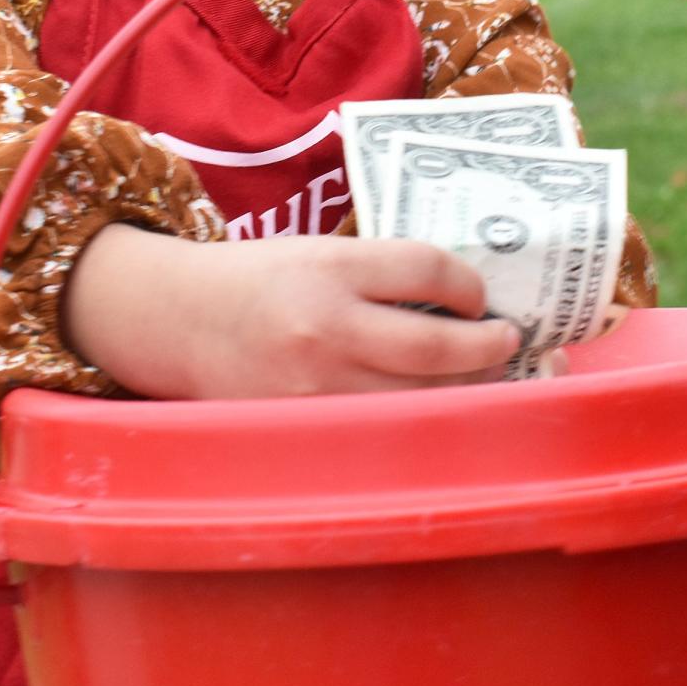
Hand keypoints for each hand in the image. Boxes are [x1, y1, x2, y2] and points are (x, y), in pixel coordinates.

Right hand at [63, 226, 519, 399]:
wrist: (178, 320)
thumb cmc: (257, 278)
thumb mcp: (318, 252)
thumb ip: (382, 272)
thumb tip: (464, 299)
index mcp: (329, 267)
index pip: (427, 268)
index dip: (470, 283)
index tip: (480, 295)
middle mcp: (325, 328)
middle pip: (437, 345)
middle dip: (487, 346)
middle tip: (508, 339)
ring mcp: (316, 388)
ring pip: (419, 401)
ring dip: (467, 390)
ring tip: (485, 376)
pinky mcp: (305, 429)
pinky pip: (383, 433)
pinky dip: (419, 421)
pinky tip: (436, 408)